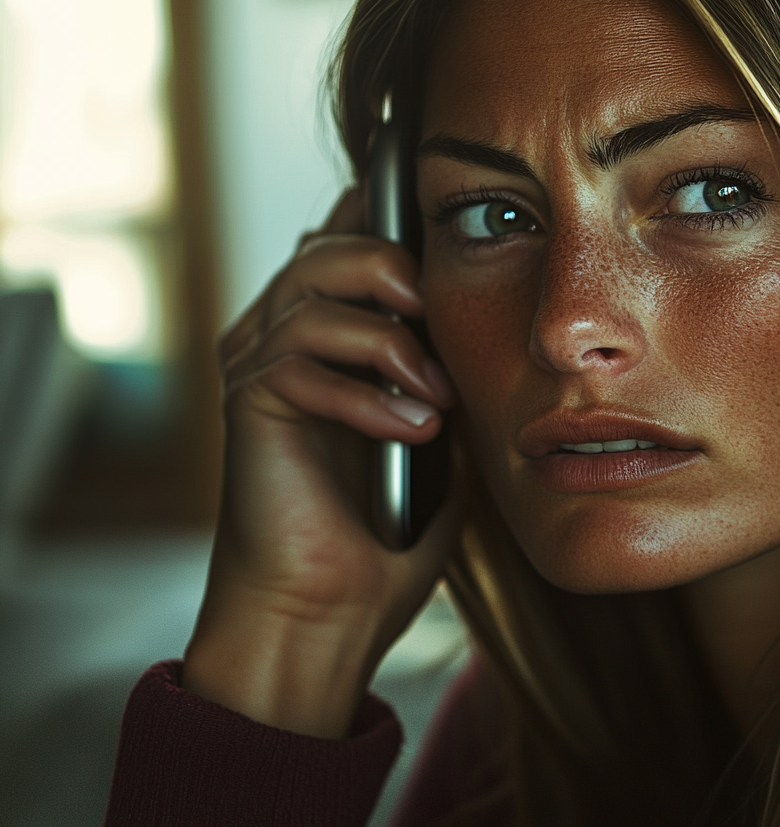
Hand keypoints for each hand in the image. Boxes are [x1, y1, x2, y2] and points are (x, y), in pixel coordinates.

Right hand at [183, 188, 456, 737]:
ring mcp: (259, 366)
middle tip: (441, 319)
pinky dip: (367, 395)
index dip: (391, 216)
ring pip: (313, 292)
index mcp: (331, 332)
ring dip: (391, 342)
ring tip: (435, 397)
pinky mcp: (247, 404)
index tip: (448, 222)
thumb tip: (484, 306)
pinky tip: (409, 431)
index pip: (350, 236)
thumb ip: (448, 362)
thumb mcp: (443, 426)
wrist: (334, 610)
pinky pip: (300, 362)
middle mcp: (283, 335)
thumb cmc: (392, 527)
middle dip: (396, 270)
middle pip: (330, 245)